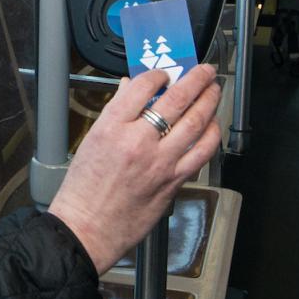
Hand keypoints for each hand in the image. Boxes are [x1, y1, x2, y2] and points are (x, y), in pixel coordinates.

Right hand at [48, 64, 221, 274]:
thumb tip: (132, 89)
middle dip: (196, 79)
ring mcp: (160, 162)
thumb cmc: (84, 189)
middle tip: (204, 70)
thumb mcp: (92, 140)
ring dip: (209, 101)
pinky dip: (211, 134)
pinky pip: (201, 151)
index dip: (159, 73)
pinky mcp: (174, 181)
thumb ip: (116, 112)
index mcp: (112, 127)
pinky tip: (212, 125)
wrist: (87, 228)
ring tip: (214, 90)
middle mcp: (138, 141)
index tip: (164, 73)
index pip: (143, 86)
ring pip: (195, 122)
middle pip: (176, 99)